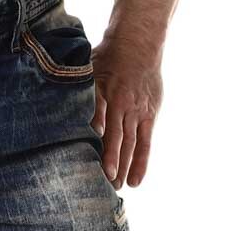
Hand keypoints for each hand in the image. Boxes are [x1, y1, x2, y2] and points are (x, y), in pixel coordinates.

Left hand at [91, 36, 162, 189]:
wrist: (138, 42)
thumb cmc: (108, 57)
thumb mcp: (91, 70)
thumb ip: (87, 97)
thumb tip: (81, 122)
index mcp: (110, 96)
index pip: (106, 127)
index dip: (104, 148)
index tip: (99, 168)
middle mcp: (126, 106)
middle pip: (118, 140)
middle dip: (112, 164)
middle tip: (105, 188)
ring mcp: (139, 111)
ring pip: (132, 144)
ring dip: (125, 167)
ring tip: (119, 188)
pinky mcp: (150, 114)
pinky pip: (146, 142)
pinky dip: (141, 161)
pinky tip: (136, 181)